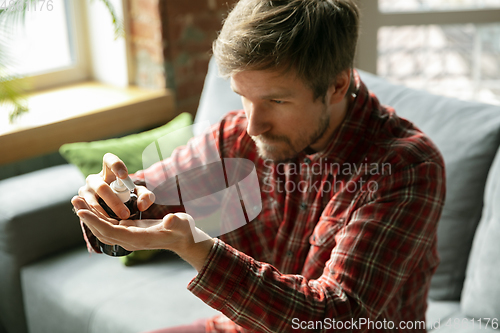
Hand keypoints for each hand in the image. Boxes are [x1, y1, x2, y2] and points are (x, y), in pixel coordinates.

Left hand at [72, 196, 214, 270]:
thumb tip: (168, 220)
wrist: (182, 239)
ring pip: (102, 229)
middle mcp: (129, 240)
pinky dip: (97, 217)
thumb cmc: (182, 230)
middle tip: (75, 199)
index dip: (96, 222)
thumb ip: (175, 222)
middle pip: (102, 231)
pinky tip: (90, 205)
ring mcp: (127, 237)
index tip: (82, 211)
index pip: (111, 231)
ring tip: (78, 200)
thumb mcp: (182, 224)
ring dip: (89, 216)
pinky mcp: (128, 231)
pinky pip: (108, 225)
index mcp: (139, 239)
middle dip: (87, 217)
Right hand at [76, 153, 154, 219]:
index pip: (110, 160)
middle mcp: (94, 179)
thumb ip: (146, 197)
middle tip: (126, 214)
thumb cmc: (127, 195)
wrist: (112, 207)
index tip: (125, 176)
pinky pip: (87, 211)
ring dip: (105, 213)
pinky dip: (98, 219)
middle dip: (114, 201)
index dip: (116, 166)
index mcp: (109, 170)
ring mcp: (85, 191)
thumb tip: (142, 205)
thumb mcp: (139, 194)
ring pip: (92, 202)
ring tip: (116, 222)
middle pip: (101, 187)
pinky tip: (107, 225)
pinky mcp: (80, 203)